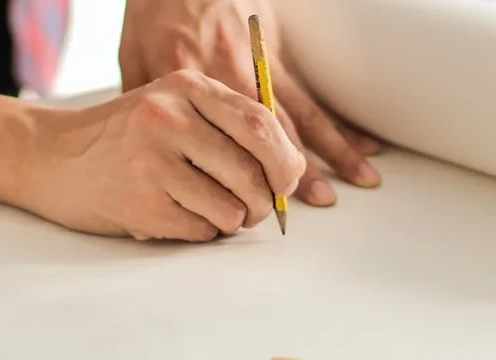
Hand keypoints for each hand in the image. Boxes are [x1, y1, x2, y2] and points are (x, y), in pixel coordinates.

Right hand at [13, 70, 305, 241]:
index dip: (286, 161)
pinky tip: (178, 216)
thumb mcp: (172, 107)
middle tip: (254, 209)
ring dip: (231, 221)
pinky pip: (202, 230)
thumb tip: (292, 172)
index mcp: (186, 87)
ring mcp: (152, 162)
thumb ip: (227, 126)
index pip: (262, 124)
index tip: (286, 182)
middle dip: (265, 201)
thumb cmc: (124, 137)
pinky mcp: (141, 203)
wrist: (48, 155)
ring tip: (207, 210)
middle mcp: (169, 119)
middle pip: (253, 172)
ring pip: (232, 208)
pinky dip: (202, 232)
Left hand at [119, 0, 381, 206]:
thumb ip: (142, 107)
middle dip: (297, 170)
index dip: (243, 175)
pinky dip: (339, 121)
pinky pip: (310, 95)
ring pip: (301, 115)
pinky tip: (362, 143)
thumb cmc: (153, 12)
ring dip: (333, 149)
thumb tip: (144, 155)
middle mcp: (231, 77)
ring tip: (360, 180)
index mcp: (192, 84)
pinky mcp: (275, 55)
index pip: (222, 139)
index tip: (257, 204)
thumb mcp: (133, 58)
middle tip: (321, 202)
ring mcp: (259, 66)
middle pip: (270, 133)